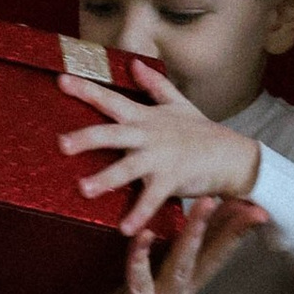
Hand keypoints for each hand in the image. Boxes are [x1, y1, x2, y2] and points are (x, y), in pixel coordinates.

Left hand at [47, 195, 262, 293]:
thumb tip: (146, 229)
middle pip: (210, 256)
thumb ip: (146, 265)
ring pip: (184, 265)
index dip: (229, 226)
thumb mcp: (136, 292)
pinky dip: (141, 260)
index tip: (245, 200)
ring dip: (195, 234)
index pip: (211, 252)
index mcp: (179, 290)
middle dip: (228, 226)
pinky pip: (140, 285)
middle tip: (248, 200)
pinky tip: (145, 237)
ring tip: (205, 204)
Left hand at [57, 60, 259, 229]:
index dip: (85, 89)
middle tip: (62, 144)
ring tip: (84, 189)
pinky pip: (151, 199)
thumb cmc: (201, 132)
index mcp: (144, 118)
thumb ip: (154, 84)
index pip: (110, 100)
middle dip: (86, 138)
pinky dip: (139, 214)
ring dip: (106, 179)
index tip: (61, 80)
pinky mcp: (172, 180)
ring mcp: (160, 159)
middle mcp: (148, 136)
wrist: (231, 155)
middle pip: (111, 134)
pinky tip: (124, 229)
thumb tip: (134, 63)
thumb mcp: (178, 103)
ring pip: (127, 168)